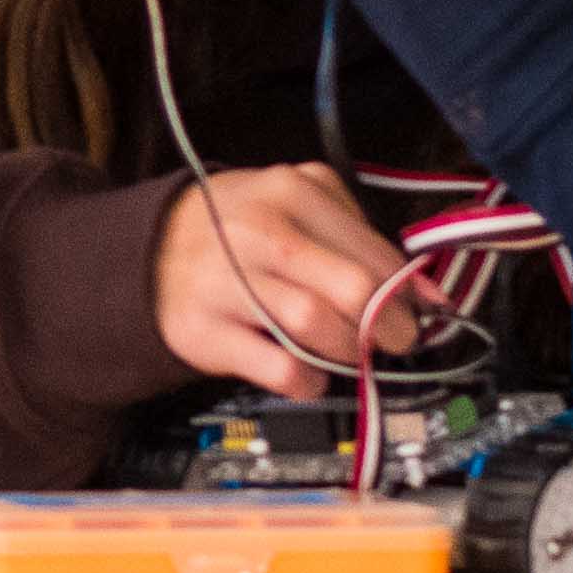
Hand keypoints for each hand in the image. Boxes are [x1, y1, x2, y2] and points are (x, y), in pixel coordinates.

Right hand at [158, 163, 440, 399]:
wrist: (147, 251)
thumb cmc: (236, 229)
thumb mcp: (291, 203)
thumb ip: (356, 236)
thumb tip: (425, 293)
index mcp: (290, 192)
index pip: (374, 252)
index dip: (409, 292)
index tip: (421, 312)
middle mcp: (258, 233)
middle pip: (354, 290)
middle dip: (390, 326)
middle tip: (395, 340)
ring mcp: (228, 282)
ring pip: (318, 327)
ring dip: (349, 350)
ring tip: (348, 352)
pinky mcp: (206, 331)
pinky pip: (278, 368)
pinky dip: (308, 379)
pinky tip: (309, 372)